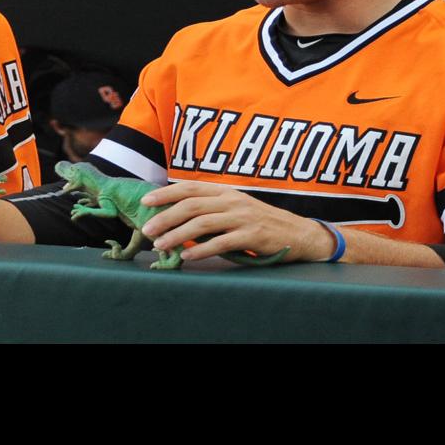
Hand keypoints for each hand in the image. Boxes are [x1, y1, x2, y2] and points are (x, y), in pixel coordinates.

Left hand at [138, 181, 334, 262]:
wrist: (298, 234)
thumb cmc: (262, 223)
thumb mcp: (236, 209)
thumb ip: (212, 211)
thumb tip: (178, 219)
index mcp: (226, 192)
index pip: (190, 188)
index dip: (166, 194)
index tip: (146, 202)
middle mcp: (233, 201)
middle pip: (192, 205)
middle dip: (166, 217)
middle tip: (147, 229)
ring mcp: (243, 217)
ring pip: (203, 223)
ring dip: (178, 235)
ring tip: (161, 245)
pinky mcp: (253, 235)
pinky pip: (221, 242)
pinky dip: (201, 250)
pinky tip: (187, 256)